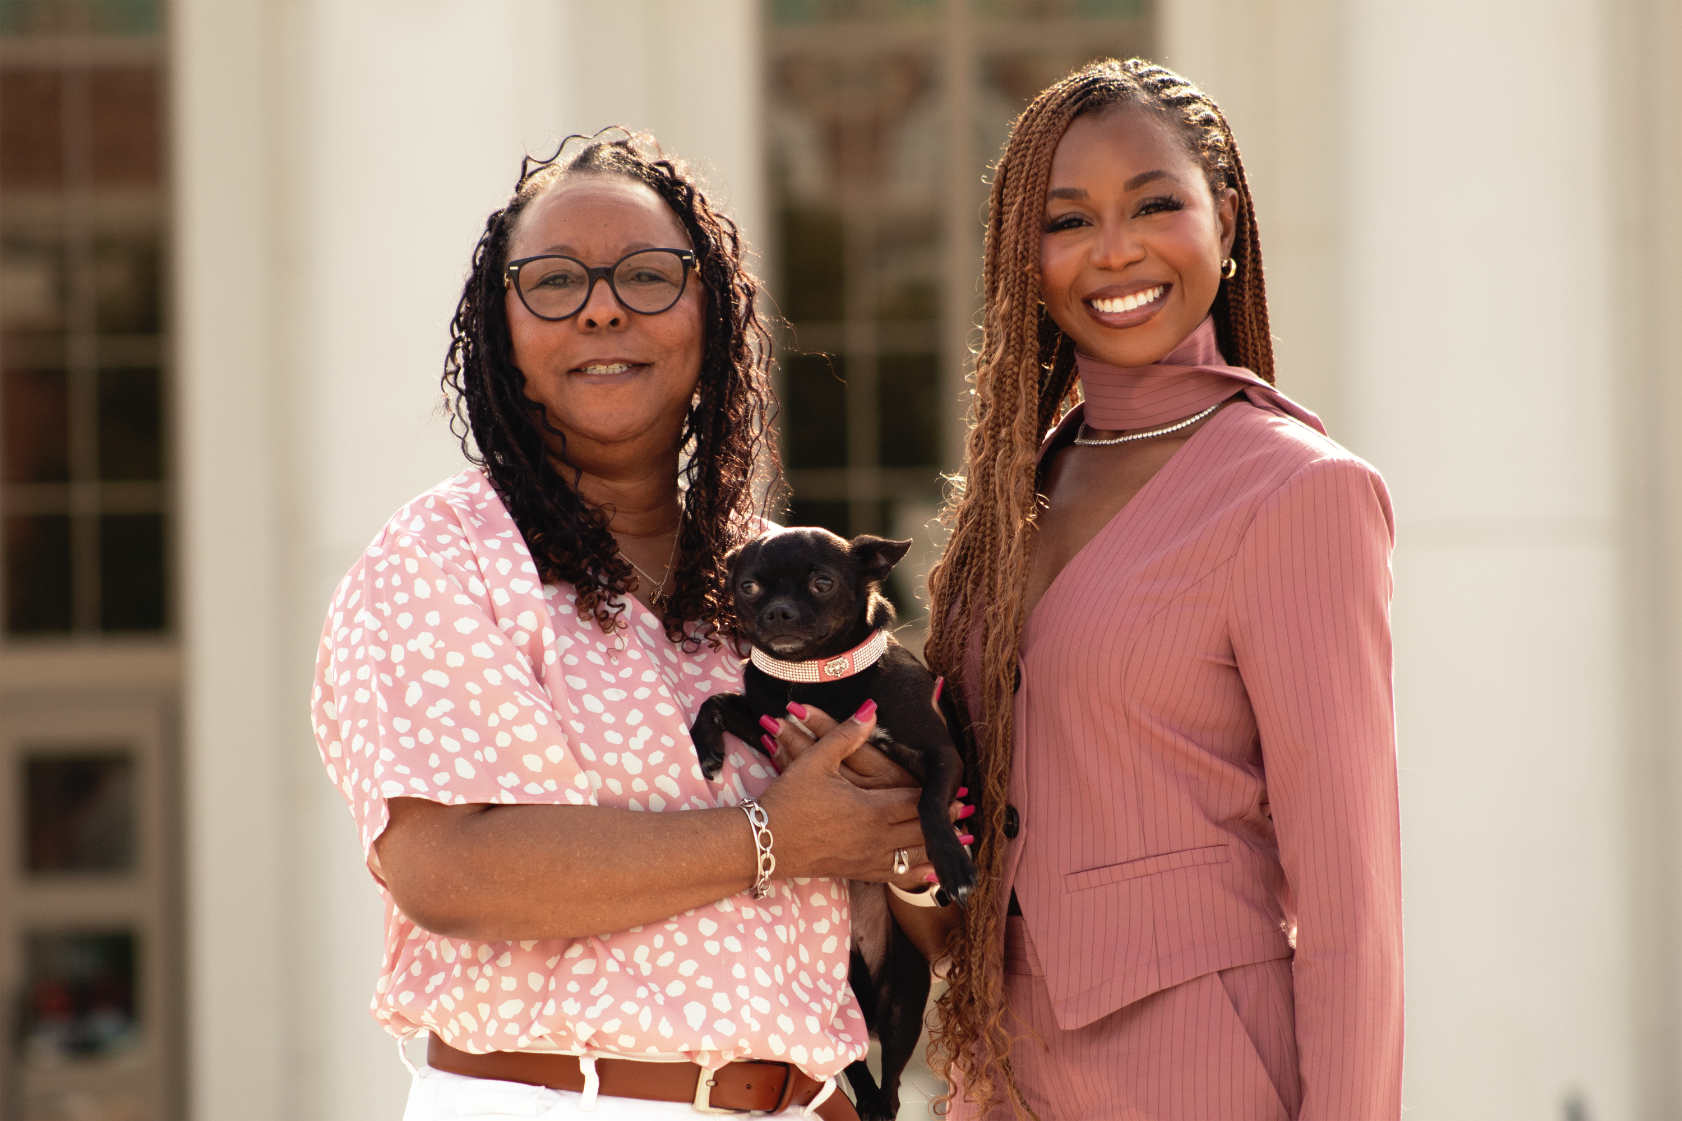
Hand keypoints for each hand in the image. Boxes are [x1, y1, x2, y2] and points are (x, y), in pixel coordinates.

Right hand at [760, 700, 970, 892]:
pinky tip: (927, 873)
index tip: (959, 794)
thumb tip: (870, 710)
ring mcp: (867, 859)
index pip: (915, 803)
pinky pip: (895, 876)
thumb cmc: (789, 800)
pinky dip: (916, 873)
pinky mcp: (857, 872)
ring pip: (913, 856)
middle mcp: (876, 838)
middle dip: (943, 822)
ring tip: (955, 841)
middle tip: (964, 815)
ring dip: (935, 847)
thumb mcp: (815, 761)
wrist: (764, 843)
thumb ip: (846, 735)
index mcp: (871, 809)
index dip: (938, 799)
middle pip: (920, 830)